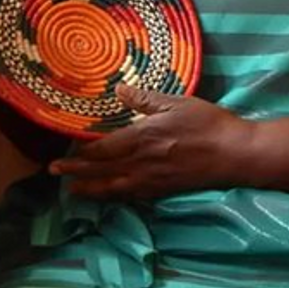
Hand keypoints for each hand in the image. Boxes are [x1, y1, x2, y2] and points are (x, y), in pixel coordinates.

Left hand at [49, 85, 252, 199]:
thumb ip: (145, 99)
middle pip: (101, 171)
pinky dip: (113, 197)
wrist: (234, 154)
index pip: (102, 149)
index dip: (81, 153)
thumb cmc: (208, 123)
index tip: (64, 153)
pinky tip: (108, 196)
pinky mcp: (163, 190)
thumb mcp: (177, 103)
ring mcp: (151, 180)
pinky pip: (130, 196)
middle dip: (76, 173)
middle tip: (55, 174)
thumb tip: (119, 90)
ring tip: (72, 191)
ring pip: (112, 187)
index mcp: (143, 137)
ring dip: (89, 189)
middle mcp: (141, 162)